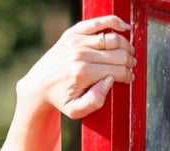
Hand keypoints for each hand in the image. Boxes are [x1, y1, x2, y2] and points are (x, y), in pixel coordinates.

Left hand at [16, 15, 134, 120]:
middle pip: (118, 54)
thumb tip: (110, 80)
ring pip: (112, 39)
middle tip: (131, 66)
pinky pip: (98, 23)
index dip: (128, 76)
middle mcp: (80, 54)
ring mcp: (76, 41)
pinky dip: (114, 22)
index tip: (129, 79)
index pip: (117, 71)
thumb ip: (96, 101)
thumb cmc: (60, 99)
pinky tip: (125, 28)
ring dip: (126, 46)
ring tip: (128, 53)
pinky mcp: (72, 33)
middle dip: (129, 62)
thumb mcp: (77, 110)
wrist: (39, 85)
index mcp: (83, 73)